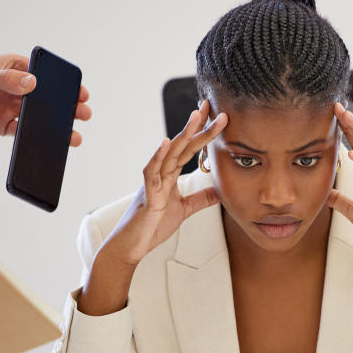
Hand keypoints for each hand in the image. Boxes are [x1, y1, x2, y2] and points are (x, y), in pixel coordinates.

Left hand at [0, 56, 91, 145]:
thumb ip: (7, 79)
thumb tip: (31, 83)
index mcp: (15, 69)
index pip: (45, 75)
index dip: (63, 84)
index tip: (79, 91)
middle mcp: (17, 89)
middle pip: (47, 99)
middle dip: (66, 106)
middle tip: (82, 113)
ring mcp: (11, 108)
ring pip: (40, 118)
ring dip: (56, 126)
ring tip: (72, 135)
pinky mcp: (3, 126)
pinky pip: (24, 133)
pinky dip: (37, 138)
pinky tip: (49, 144)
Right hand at [78, 101, 226, 314]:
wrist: (131, 246)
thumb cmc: (152, 226)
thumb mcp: (184, 210)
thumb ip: (201, 199)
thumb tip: (221, 190)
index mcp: (170, 176)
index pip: (190, 150)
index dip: (204, 133)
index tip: (218, 117)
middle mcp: (161, 174)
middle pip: (182, 145)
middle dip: (198, 126)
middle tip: (211, 106)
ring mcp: (153, 182)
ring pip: (169, 153)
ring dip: (183, 134)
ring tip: (196, 116)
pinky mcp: (147, 195)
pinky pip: (151, 172)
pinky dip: (158, 156)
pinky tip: (166, 142)